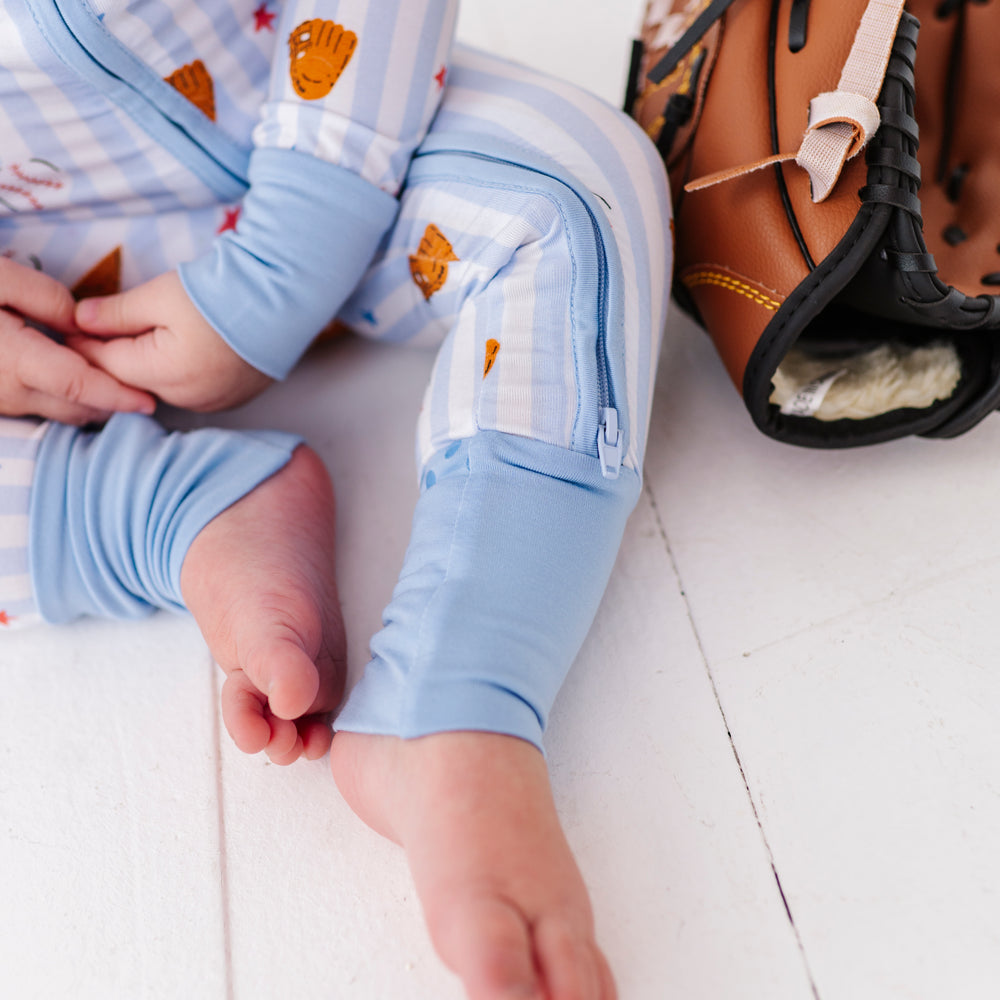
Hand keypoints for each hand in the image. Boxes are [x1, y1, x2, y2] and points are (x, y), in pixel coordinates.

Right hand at [0, 258, 155, 423]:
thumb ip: (46, 298)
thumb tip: (81, 323)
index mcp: (14, 360)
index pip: (81, 388)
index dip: (119, 397)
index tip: (150, 401)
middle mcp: (8, 391)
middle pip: (77, 409)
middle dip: (112, 403)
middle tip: (143, 386)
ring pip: (59, 413)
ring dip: (90, 404)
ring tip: (117, 383)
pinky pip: (37, 408)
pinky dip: (64, 400)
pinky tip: (77, 380)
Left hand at [71, 271, 272, 411]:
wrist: (285, 300)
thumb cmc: (222, 293)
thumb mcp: (160, 295)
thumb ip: (115, 312)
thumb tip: (80, 320)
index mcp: (165, 374)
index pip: (106, 365)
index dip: (82, 345)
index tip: (65, 329)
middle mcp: (188, 398)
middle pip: (134, 381)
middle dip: (113, 356)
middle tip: (96, 330)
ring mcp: (213, 402)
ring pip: (162, 387)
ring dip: (146, 365)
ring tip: (139, 336)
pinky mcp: (232, 398)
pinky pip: (190, 390)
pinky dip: (176, 372)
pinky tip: (177, 348)